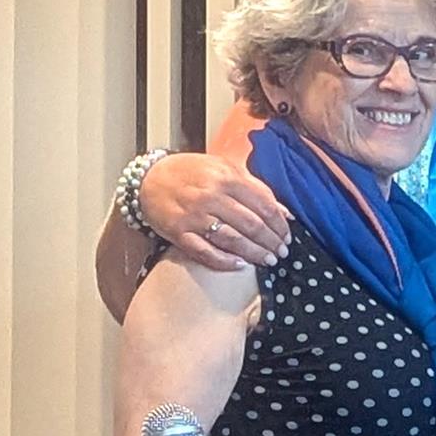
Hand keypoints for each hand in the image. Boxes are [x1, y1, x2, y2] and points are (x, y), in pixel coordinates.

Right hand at [140, 154, 290, 271]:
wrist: (148, 177)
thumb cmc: (192, 173)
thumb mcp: (224, 169)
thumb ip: (256, 187)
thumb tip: (285, 213)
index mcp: (226, 177)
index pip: (264, 205)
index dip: (280, 225)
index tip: (287, 237)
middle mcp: (211, 196)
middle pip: (252, 225)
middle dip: (272, 242)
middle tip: (282, 253)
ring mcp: (194, 216)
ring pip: (234, 241)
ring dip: (256, 254)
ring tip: (269, 261)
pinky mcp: (179, 233)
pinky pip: (207, 252)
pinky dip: (226, 262)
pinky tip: (241, 266)